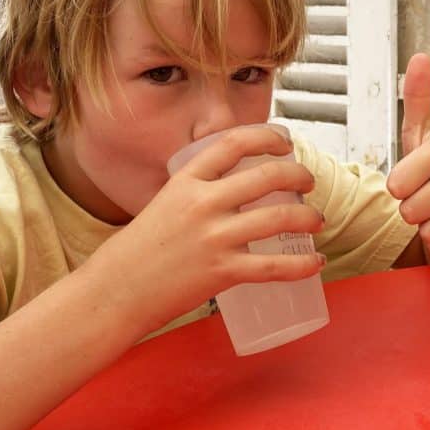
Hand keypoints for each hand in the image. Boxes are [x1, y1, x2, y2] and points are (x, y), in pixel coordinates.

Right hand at [93, 126, 325, 331]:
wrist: (113, 293)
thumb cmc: (137, 252)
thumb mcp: (163, 204)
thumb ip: (195, 192)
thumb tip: (230, 186)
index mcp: (186, 181)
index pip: (233, 142)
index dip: (267, 136)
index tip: (285, 142)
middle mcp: (203, 203)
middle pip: (268, 175)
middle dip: (299, 175)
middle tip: (309, 182)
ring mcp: (214, 238)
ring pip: (281, 217)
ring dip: (309, 216)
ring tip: (317, 220)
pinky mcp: (222, 272)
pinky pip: (275, 266)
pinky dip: (303, 264)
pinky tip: (315, 262)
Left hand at [386, 53, 429, 261]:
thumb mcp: (421, 134)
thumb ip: (416, 97)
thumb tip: (420, 56)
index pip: (396, 185)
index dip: (397, 188)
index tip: (412, 178)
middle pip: (409, 211)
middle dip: (411, 211)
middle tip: (426, 198)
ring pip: (428, 232)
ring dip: (427, 228)